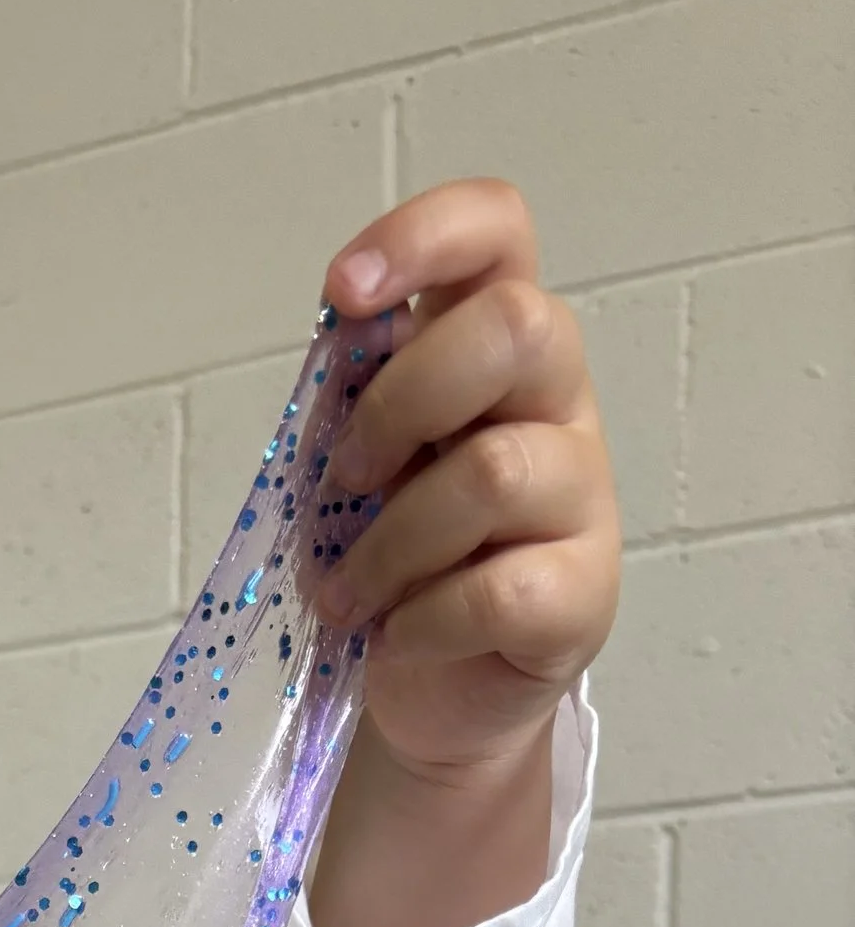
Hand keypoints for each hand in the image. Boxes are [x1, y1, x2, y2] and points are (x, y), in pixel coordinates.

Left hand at [316, 179, 620, 784]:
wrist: (432, 694)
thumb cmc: (392, 561)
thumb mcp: (355, 470)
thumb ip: (351, 404)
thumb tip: (342, 346)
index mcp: (495, 349)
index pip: (497, 232)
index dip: (425, 237)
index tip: (342, 291)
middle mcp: (556, 401)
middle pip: (517, 326)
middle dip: (401, 403)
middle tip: (344, 483)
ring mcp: (582, 495)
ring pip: (494, 472)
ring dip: (389, 544)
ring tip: (345, 599)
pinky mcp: (584, 593)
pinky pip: (500, 590)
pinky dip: (422, 620)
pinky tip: (396, 637)